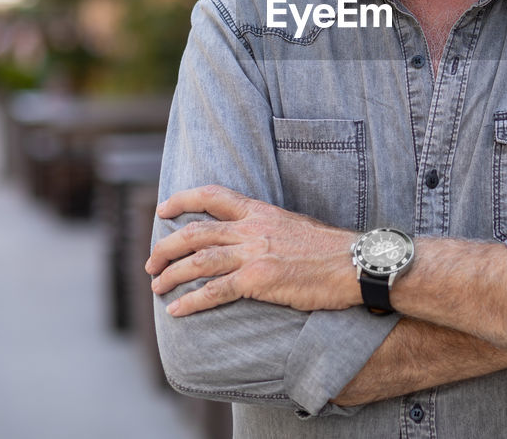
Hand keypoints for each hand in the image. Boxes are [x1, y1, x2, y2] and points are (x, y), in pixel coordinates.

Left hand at [145, 185, 357, 316]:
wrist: (354, 264)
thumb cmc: (331, 249)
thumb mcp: (295, 225)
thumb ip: (269, 227)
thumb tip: (254, 236)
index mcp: (261, 212)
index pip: (212, 196)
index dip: (182, 200)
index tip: (164, 208)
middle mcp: (252, 229)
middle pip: (196, 232)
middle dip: (166, 246)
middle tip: (151, 261)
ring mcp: (254, 255)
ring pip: (198, 262)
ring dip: (171, 274)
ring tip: (156, 286)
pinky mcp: (258, 281)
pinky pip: (214, 291)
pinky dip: (191, 301)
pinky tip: (176, 310)